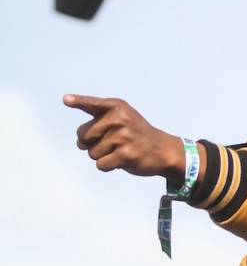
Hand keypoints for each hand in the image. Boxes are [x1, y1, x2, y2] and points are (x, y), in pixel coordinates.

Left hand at [63, 94, 185, 180]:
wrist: (161, 150)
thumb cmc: (135, 134)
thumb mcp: (122, 119)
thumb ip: (98, 123)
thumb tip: (79, 143)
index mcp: (117, 107)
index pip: (92, 104)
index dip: (78, 101)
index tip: (66, 100)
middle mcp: (119, 119)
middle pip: (83, 135)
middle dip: (91, 143)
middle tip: (111, 142)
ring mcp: (123, 137)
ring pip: (91, 152)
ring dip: (102, 155)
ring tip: (120, 150)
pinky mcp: (125, 154)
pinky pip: (100, 164)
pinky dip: (107, 166)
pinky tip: (120, 160)